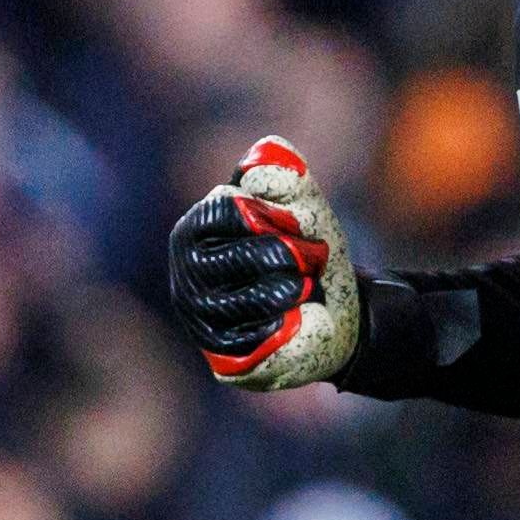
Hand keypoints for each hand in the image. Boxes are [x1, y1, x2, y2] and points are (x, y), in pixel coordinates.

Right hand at [167, 138, 361, 389]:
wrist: (332, 311)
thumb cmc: (309, 252)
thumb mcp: (305, 208)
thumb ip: (285, 178)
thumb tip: (257, 163)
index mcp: (196, 229)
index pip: (230, 209)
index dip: (275, 216)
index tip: (298, 225)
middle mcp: (186, 274)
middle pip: (248, 255)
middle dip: (293, 257)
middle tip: (310, 262)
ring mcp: (200, 317)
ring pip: (259, 298)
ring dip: (298, 290)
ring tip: (304, 288)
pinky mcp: (222, 356)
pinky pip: (268, 336)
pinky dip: (295, 323)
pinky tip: (295, 319)